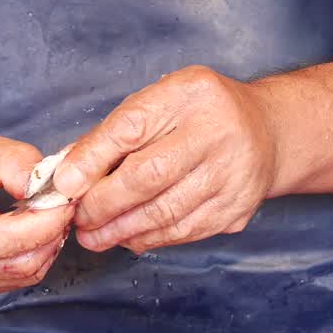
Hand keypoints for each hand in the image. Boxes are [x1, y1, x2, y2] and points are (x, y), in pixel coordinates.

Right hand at [0, 120, 73, 298]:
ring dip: (45, 246)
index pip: (0, 240)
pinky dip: (30, 256)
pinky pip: (11, 280)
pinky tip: (25, 230)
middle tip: (61, 203)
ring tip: (42, 213)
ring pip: (21, 276)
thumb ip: (14, 163)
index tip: (65, 198)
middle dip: (51, 233)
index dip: (43, 223)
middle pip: (16, 264)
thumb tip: (50, 188)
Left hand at [53, 65, 278, 252]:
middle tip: (78, 218)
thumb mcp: (161, 102)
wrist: (268, 132)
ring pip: (165, 213)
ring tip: (93, 236)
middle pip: (150, 176)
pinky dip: (149, 238)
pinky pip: (183, 232)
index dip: (94, 158)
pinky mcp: (236, 209)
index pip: (133, 126)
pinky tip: (127, 238)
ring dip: (121, 230)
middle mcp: (219, 132)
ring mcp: (233, 174)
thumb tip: (69, 171)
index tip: (65, 182)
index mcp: (192, 93)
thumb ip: (116, 132)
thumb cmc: (201, 115)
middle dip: (104, 203)